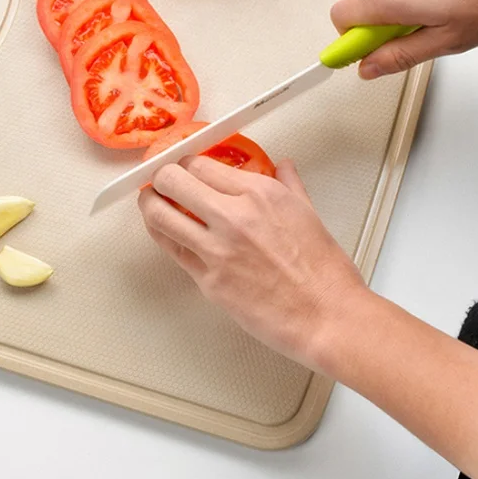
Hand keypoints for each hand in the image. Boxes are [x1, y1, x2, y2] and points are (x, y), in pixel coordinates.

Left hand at [138, 156, 366, 370]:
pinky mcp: (208, 280)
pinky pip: (172, 250)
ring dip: (149, 204)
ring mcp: (217, 249)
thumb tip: (282, 165)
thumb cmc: (324, 271)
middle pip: (173, 180)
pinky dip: (161, 235)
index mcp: (259, 193)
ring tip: (150, 200)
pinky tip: (161, 229)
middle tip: (160, 179)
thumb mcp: (308, 212)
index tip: (180, 164)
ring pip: (161, 215)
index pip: (200, 164)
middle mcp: (234, 215)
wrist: (328, 317)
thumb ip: (289, 183)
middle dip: (161, 176)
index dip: (184, 161)